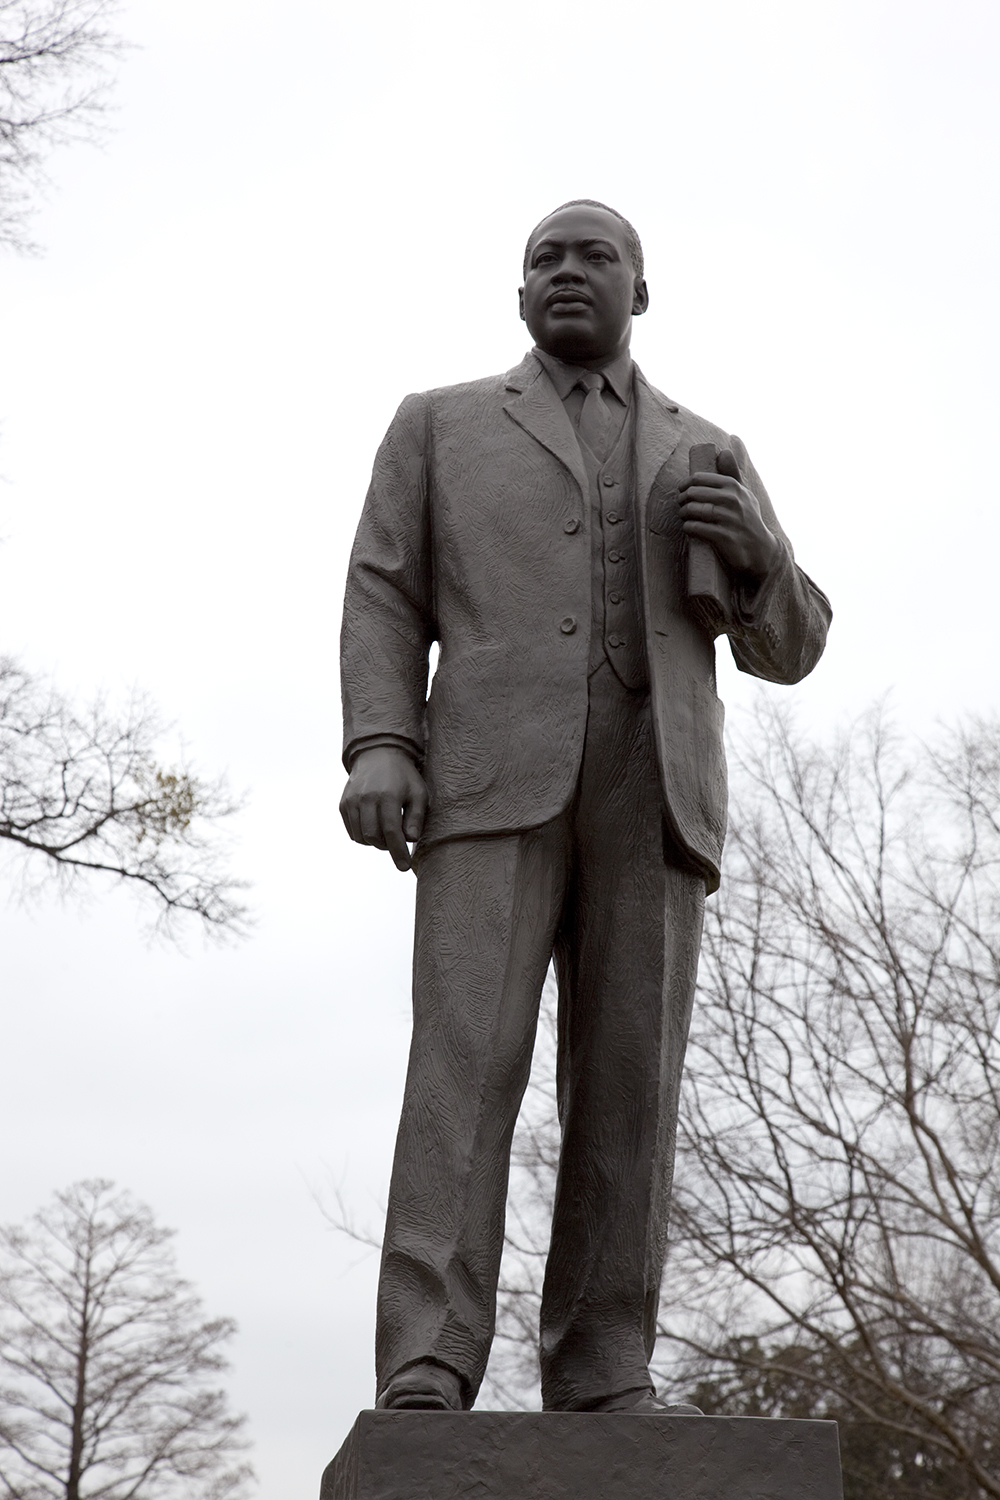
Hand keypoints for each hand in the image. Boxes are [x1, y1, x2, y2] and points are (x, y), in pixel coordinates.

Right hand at [339, 746, 428, 871]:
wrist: (378, 754)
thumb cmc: (403, 777)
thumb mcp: (418, 793)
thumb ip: (417, 817)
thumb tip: (411, 839)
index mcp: (387, 795)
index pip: (391, 831)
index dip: (398, 852)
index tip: (404, 867)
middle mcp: (366, 798)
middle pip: (374, 837)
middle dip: (387, 846)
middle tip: (397, 841)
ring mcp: (352, 801)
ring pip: (360, 837)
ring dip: (375, 842)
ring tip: (386, 833)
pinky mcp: (344, 803)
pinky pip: (352, 831)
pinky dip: (363, 836)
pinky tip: (374, 826)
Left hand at [678, 448, 779, 580]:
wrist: (761, 550)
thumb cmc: (748, 519)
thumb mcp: (744, 494)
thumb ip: (732, 472)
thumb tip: (724, 451)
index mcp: (734, 486)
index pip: (699, 479)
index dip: (685, 484)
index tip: (682, 491)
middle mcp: (732, 500)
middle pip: (693, 493)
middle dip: (682, 499)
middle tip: (680, 505)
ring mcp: (728, 519)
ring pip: (693, 510)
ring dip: (683, 513)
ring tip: (683, 516)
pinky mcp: (724, 537)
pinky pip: (696, 528)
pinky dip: (688, 527)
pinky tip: (688, 528)